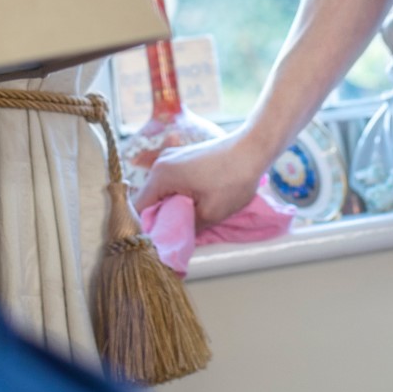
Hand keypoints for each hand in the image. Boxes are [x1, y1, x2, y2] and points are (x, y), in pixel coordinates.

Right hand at [133, 130, 267, 230]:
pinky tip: (194, 204)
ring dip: (171, 206)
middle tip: (177, 234)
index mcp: (161, 175)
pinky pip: (171, 182)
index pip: (140, 209)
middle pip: (149, 199)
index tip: (160, 242)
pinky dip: (178, 195)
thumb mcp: (211, 213)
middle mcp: (160, 164)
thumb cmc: (233, 180)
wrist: (253, 149)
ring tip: (187, 220)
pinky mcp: (183, 158)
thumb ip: (187, 228)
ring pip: (161, 191)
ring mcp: (171, 158)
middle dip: (161, 218)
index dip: (148, 228)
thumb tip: (176, 240)